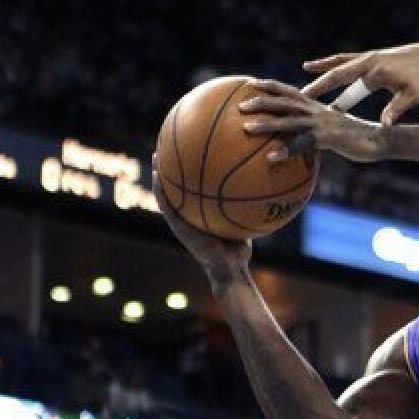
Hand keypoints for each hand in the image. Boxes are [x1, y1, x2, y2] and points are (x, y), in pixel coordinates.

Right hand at [153, 160, 250, 282]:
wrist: (229, 269)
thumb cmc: (239, 252)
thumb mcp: (243, 224)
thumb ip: (245, 209)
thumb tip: (262, 188)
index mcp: (200, 217)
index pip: (191, 192)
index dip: (187, 175)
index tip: (188, 154)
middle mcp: (188, 218)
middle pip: (177, 190)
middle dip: (172, 170)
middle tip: (169, 148)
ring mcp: (181, 223)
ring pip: (165, 195)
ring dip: (159, 175)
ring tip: (156, 155)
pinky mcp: (178, 228)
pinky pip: (166, 206)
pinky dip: (161, 191)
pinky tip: (158, 174)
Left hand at [239, 80, 379, 161]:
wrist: (378, 140)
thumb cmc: (355, 137)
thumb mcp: (333, 129)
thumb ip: (315, 130)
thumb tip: (301, 139)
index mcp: (316, 106)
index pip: (290, 91)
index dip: (271, 86)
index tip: (251, 84)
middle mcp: (316, 111)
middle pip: (284, 102)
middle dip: (261, 101)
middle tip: (240, 105)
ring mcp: (321, 124)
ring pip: (288, 121)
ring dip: (266, 124)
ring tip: (245, 128)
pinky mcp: (327, 138)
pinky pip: (301, 145)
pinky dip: (285, 151)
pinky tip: (270, 159)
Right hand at [301, 42, 418, 125]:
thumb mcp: (412, 96)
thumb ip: (396, 109)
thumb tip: (385, 126)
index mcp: (376, 73)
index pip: (348, 86)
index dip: (331, 97)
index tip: (317, 108)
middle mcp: (369, 62)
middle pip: (338, 72)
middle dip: (319, 84)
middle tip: (301, 96)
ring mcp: (368, 57)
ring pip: (340, 62)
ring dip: (322, 67)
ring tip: (305, 69)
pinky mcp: (370, 56)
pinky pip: (346, 59)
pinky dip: (332, 62)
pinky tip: (318, 65)